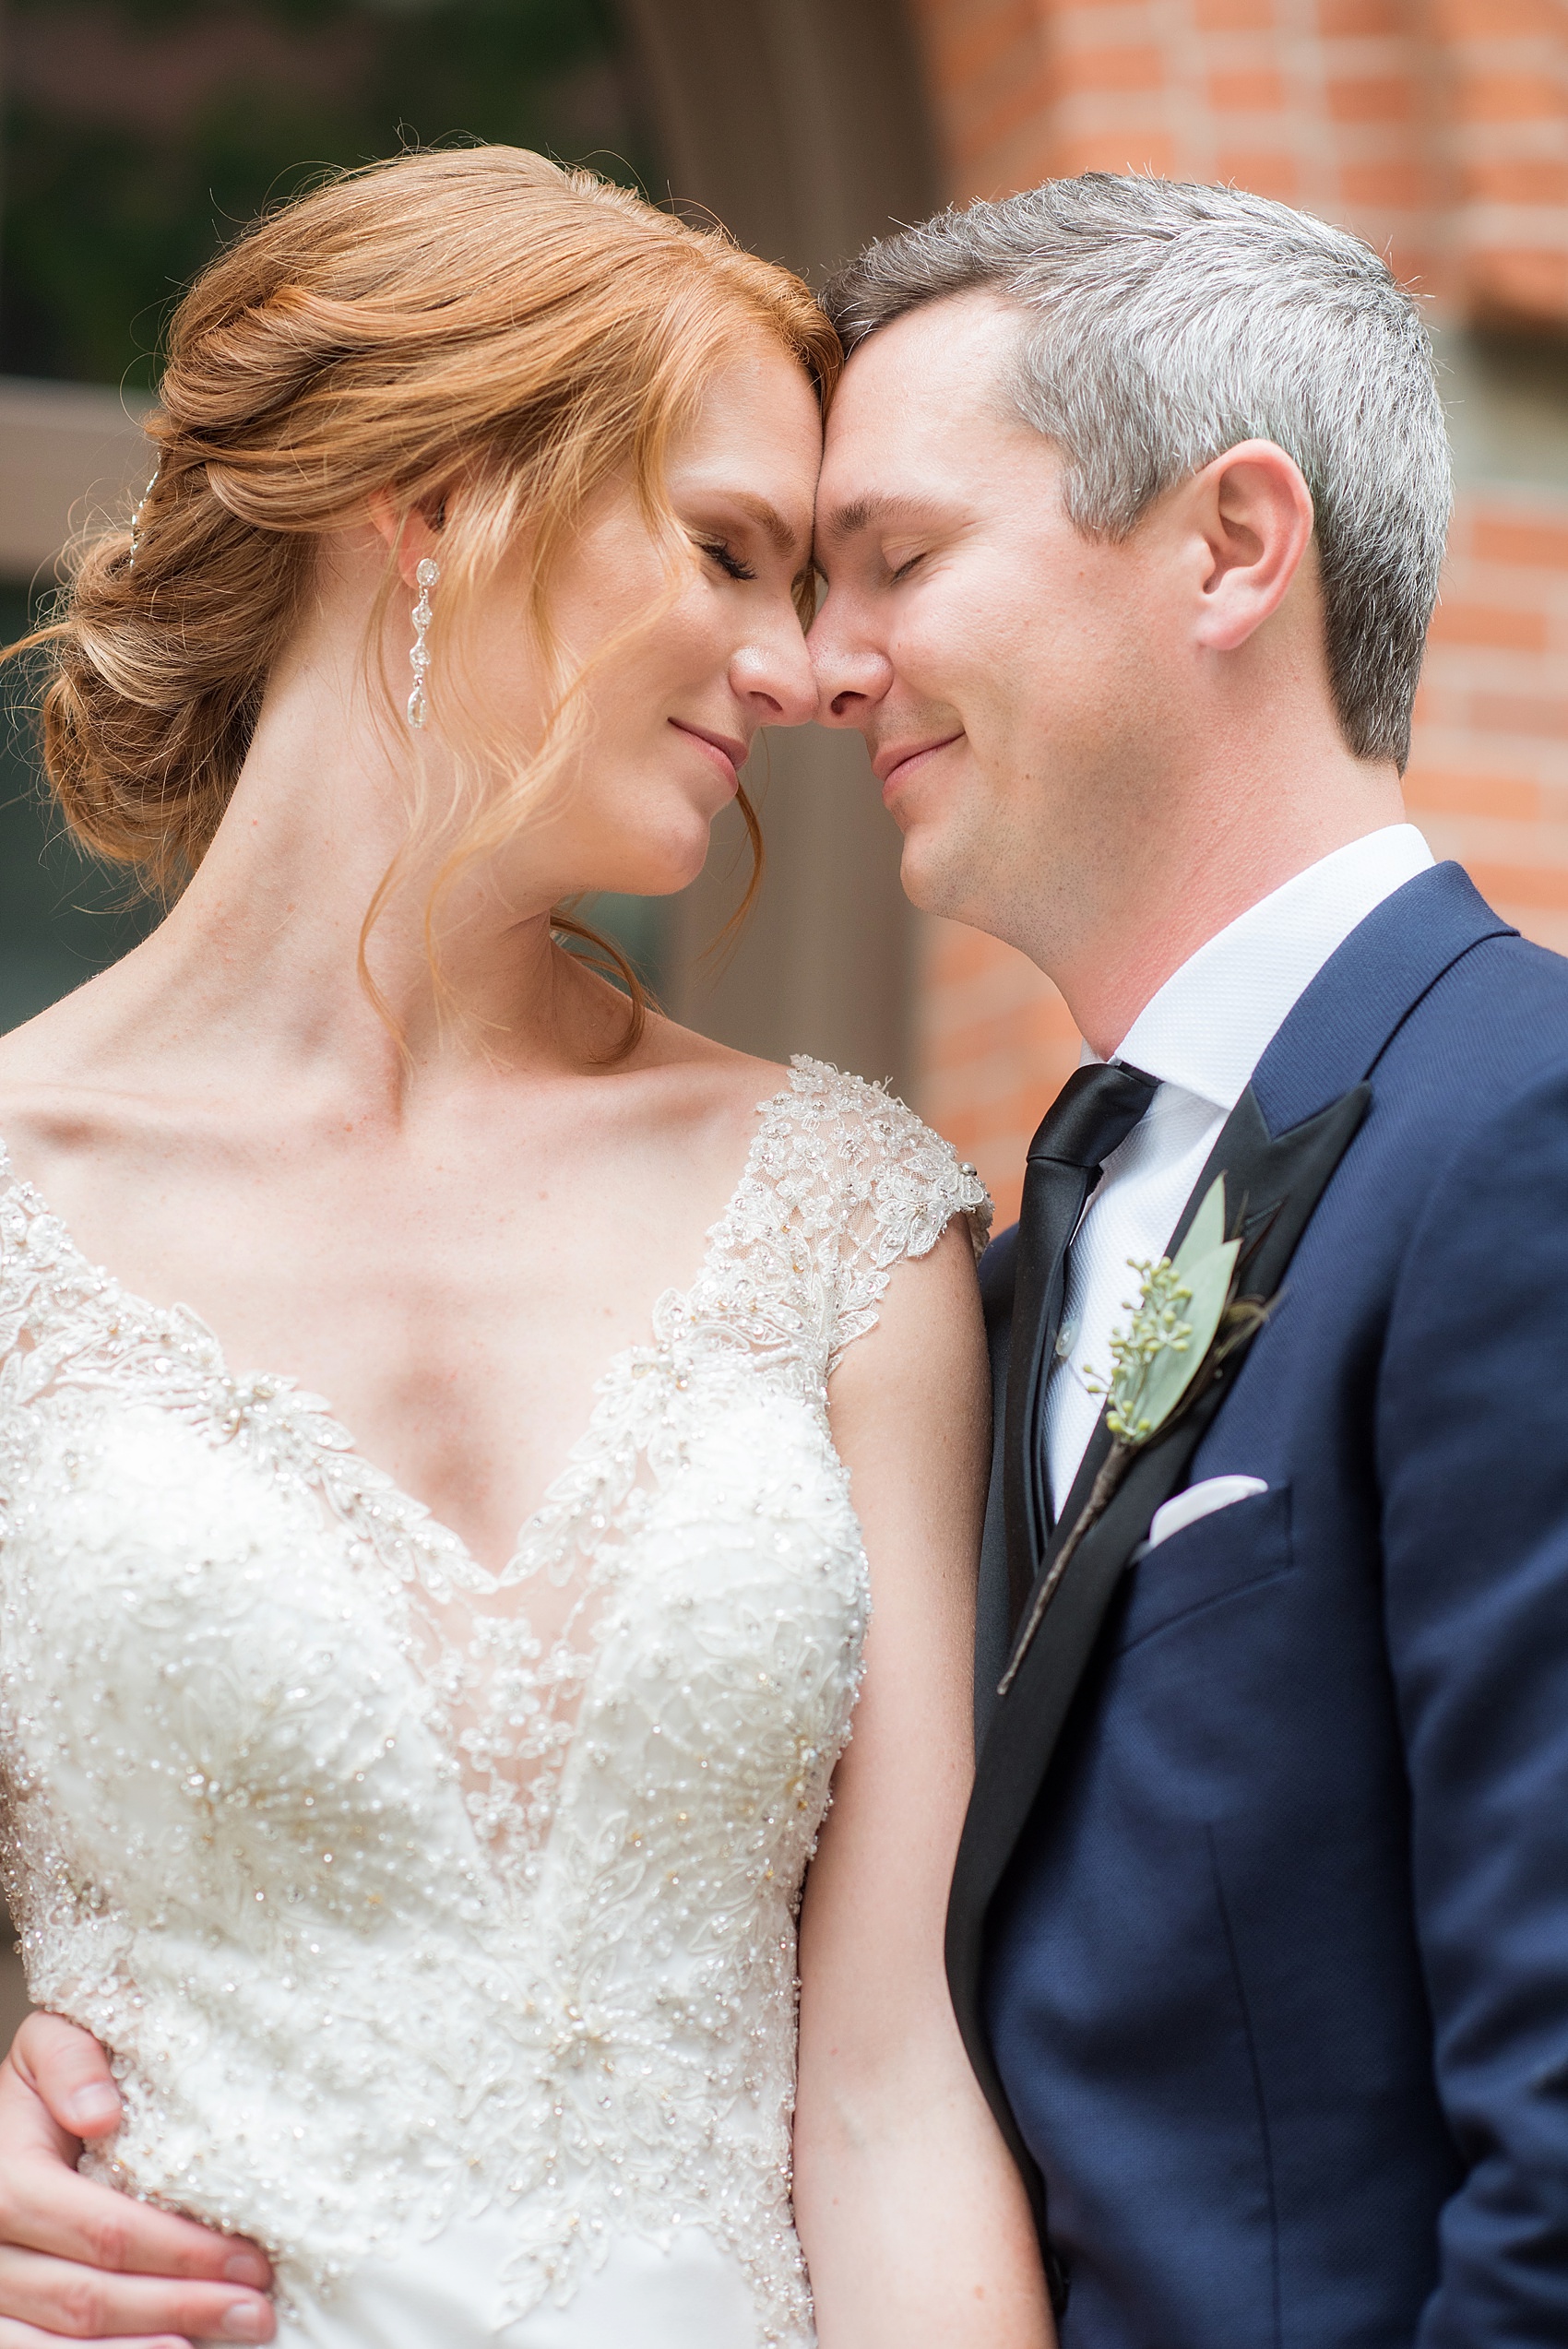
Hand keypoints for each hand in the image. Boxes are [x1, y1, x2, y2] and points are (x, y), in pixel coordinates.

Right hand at [0, 2013, 274, 2346]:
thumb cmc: (37, 2091)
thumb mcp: (47, 2048)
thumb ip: (71, 2063)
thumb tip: (99, 2115)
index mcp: (3, 2182)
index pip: (102, 2230)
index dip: (180, 2251)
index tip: (251, 2259)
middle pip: (90, 2298)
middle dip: (184, 2306)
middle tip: (258, 2311)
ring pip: (62, 2347)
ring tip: (229, 2337)